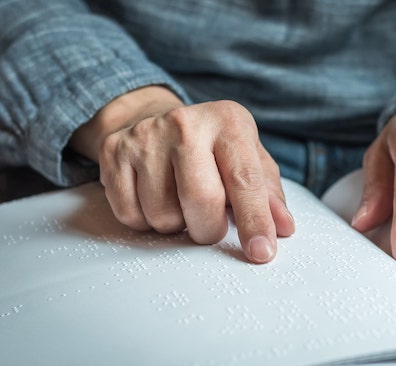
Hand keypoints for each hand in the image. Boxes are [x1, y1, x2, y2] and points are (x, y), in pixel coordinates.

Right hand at [69, 86, 294, 262]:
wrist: (154, 117)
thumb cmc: (211, 147)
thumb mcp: (248, 158)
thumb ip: (267, 193)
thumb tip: (283, 228)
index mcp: (228, 122)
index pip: (245, 180)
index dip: (255, 221)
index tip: (261, 252)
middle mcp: (185, 123)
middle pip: (201, 200)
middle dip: (208, 229)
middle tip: (209, 225)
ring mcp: (145, 136)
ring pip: (162, 214)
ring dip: (176, 224)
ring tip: (179, 202)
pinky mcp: (113, 151)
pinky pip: (130, 215)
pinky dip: (145, 222)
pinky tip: (153, 198)